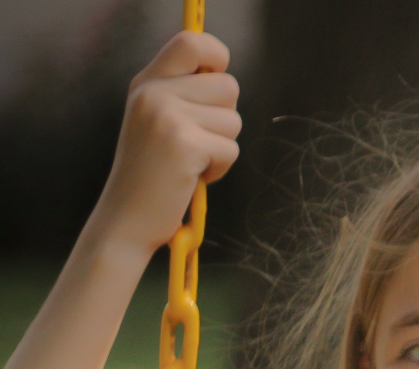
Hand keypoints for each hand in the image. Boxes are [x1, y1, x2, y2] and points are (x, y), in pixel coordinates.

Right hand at [90, 29, 240, 261]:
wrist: (127, 219)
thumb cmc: (153, 175)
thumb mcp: (159, 122)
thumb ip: (184, 95)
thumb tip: (223, 76)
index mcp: (147, 83)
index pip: (192, 41)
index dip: (216, 55)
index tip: (216, 78)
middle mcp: (153, 92)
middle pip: (228, 85)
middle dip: (225, 118)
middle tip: (197, 141)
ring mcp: (166, 115)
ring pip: (233, 120)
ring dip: (222, 147)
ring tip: (191, 162)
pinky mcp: (183, 143)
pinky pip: (231, 149)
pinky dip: (220, 168)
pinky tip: (193, 177)